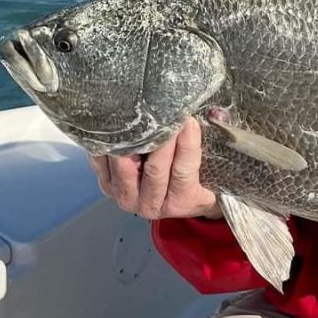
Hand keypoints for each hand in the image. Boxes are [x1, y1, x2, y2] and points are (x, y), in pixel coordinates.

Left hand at [88, 118, 222, 219]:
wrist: (178, 201)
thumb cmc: (201, 179)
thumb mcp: (215, 168)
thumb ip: (215, 142)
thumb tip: (216, 114)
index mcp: (182, 202)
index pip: (184, 172)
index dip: (187, 145)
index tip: (189, 121)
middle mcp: (152, 206)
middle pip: (155, 169)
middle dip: (161, 139)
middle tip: (164, 112)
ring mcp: (126, 199)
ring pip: (124, 167)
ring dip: (130, 141)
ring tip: (136, 114)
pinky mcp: (107, 188)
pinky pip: (101, 165)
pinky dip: (105, 146)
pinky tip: (112, 125)